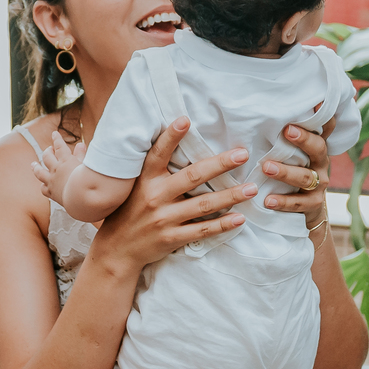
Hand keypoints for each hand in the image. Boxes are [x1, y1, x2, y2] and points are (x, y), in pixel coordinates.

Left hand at [31, 130, 84, 205]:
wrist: (83, 199)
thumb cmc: (89, 180)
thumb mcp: (87, 165)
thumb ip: (82, 154)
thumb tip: (81, 144)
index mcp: (66, 160)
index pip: (59, 146)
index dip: (57, 139)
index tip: (54, 134)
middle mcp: (56, 170)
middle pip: (47, 157)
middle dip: (48, 152)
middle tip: (49, 150)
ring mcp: (52, 182)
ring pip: (39, 172)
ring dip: (36, 167)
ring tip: (33, 164)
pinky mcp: (52, 193)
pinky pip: (43, 188)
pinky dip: (43, 186)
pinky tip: (43, 185)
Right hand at [92, 117, 257, 271]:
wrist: (117, 249)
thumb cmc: (130, 210)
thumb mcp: (136, 186)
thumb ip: (155, 169)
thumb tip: (179, 144)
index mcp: (145, 180)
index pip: (158, 153)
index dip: (171, 136)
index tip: (185, 120)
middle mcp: (154, 196)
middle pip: (192, 177)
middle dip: (220, 165)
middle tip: (243, 154)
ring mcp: (164, 219)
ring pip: (203, 205)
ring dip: (230, 196)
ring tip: (251, 188)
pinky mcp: (171, 238)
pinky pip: (202, 230)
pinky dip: (222, 225)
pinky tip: (240, 218)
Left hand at [261, 116, 335, 227]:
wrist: (305, 210)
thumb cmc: (292, 173)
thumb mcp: (291, 153)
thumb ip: (284, 137)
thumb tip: (263, 110)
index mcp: (316, 147)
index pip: (325, 128)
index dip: (323, 115)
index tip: (317, 102)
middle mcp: (321, 163)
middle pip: (318, 148)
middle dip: (303, 139)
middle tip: (286, 131)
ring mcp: (319, 184)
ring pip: (306, 177)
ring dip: (285, 172)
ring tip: (266, 168)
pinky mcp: (313, 204)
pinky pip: (299, 203)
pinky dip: (283, 202)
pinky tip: (268, 200)